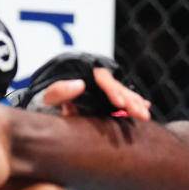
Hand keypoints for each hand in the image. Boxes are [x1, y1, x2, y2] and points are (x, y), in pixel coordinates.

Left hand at [7, 51, 152, 119]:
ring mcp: (101, 89)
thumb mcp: (47, 95)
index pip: (103, 79)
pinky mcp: (104, 99)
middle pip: (117, 86)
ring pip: (123, 93)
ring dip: (135, 103)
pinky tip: (145, 107)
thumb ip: (59, 90)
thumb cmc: (45, 98)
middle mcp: (96, 80)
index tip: (119, 103)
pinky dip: (133, 102)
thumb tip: (79, 85)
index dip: (112, 90)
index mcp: (84, 74)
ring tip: (146, 114)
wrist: (43, 102)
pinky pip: (121, 99)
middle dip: (130, 100)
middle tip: (141, 113)